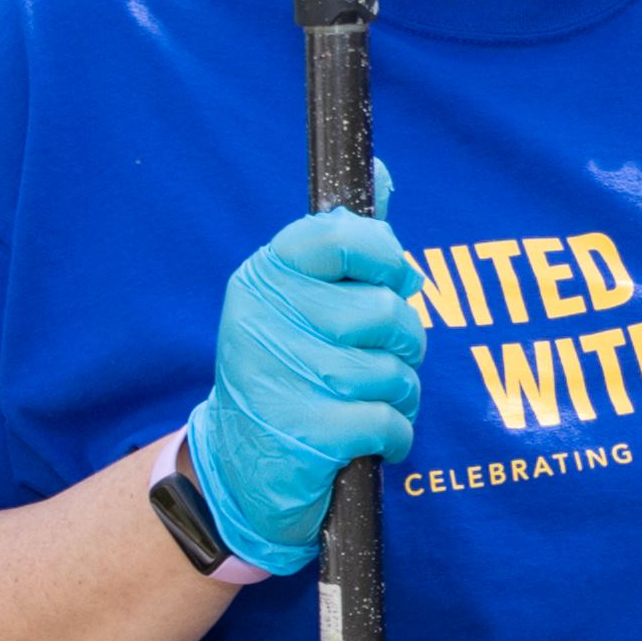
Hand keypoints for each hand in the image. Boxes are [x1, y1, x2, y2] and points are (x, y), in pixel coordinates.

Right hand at [179, 177, 424, 576]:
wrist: (239, 468)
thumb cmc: (287, 370)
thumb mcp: (300, 301)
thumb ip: (345, 244)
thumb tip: (382, 172)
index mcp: (265, 278)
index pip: (340, 236)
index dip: (384, 257)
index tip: (389, 280)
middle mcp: (265, 321)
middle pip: (386, 311)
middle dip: (402, 341)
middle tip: (377, 358)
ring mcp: (283, 377)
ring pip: (394, 370)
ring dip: (398, 394)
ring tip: (365, 402)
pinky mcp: (305, 434)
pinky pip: (389, 421)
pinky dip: (394, 435)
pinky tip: (367, 439)